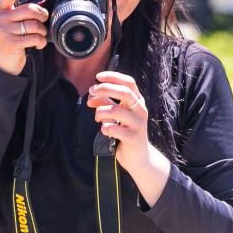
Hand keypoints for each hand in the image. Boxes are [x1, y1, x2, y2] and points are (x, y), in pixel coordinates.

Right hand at [0, 0, 47, 74]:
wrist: (1, 62)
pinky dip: (40, 41)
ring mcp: (4, 31)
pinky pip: (33, 38)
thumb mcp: (11, 19)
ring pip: (33, 25)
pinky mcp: (10, 43)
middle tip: (45, 18)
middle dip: (42, 13)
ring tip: (41, 34)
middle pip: (28, 9)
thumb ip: (20, 1)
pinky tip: (38, 44)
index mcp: (0, 10)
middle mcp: (0, 19)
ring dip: (42, 30)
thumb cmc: (9, 38)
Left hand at [86, 70, 169, 203]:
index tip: (98, 76)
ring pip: (115, 110)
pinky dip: (104, 128)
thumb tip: (91, 94)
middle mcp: (140, 110)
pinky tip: (105, 131)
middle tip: (91, 93)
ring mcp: (138, 124)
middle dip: (105, 89)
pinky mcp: (133, 138)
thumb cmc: (125, 132)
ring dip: (100, 112)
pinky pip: (113, 128)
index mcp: (137, 101)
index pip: (129, 82)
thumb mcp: (116, 115)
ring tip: (98, 118)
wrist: (138, 156)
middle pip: (124, 92)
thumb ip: (105, 103)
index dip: (113, 77)